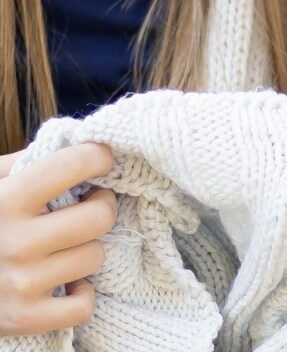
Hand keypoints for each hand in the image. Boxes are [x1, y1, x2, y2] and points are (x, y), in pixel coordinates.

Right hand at [0, 142, 117, 335]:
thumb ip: (25, 162)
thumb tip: (74, 144)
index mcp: (8, 199)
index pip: (74, 165)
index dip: (99, 157)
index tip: (101, 161)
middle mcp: (16, 241)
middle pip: (99, 216)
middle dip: (101, 205)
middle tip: (89, 203)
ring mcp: (21, 283)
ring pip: (95, 257)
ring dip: (88, 248)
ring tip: (68, 243)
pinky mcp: (24, 318)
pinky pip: (83, 306)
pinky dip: (81, 294)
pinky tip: (66, 281)